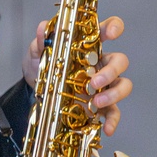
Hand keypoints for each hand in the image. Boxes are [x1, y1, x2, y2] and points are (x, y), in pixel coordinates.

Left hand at [22, 15, 131, 137]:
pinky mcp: (100, 105)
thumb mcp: (37, 53)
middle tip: (94, 82)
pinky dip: (113, 120)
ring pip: (123, 85)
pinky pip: (114, 111)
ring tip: (96, 102)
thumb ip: (41, 41)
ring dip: (114, 94)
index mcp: (89, 46)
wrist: (34, 91)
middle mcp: (100, 64)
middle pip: (120, 61)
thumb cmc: (42, 66)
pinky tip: (107, 128)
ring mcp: (103, 85)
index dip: (114, 27)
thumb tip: (42, 27)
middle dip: (111, 71)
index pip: (107, 30)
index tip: (112, 33)